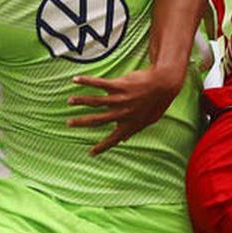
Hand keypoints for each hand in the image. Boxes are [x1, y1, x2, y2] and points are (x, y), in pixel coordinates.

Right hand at [66, 66, 183, 155]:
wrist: (163, 84)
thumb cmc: (158, 102)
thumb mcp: (148, 120)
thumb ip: (134, 130)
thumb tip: (125, 140)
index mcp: (129, 125)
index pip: (112, 139)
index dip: (101, 147)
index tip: (90, 153)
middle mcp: (122, 114)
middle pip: (97, 120)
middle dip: (81, 122)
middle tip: (68, 123)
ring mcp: (119, 99)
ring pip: (95, 102)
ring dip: (80, 101)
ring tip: (70, 101)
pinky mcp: (118, 85)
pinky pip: (99, 84)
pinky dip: (86, 81)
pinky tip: (76, 79)